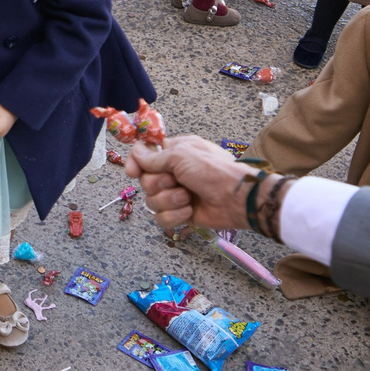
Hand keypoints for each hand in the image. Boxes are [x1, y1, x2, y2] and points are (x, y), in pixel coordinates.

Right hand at [127, 137, 250, 232]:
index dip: (135, 164)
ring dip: (169, 200)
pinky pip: (161, 218)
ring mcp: (175, 194)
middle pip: (145, 181)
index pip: (144, 156)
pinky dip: (175, 215)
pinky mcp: (179, 214)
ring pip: (151, 201)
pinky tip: (190, 211)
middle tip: (176, 181)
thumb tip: (136, 152)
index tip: (132, 172)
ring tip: (188, 198)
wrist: (236, 199)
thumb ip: (155, 157)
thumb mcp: (183, 155)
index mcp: (174, 153)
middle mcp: (173, 173)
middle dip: (159, 184)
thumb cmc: (214, 171)